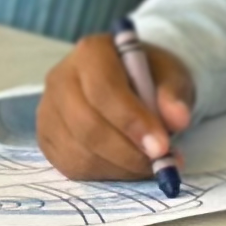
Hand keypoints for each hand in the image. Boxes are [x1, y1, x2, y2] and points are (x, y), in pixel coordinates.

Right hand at [39, 31, 191, 179]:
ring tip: (151, 164)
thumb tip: (178, 120)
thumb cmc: (150, 76)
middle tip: (160, 162)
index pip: (104, 89)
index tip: (161, 146)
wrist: (131, 81)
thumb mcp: (171, 75)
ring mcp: (49, 110)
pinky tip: (128, 167)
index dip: (132, 121)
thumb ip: (173, 94)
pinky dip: (105, 173)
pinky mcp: (47, 138)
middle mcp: (61, 78)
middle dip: (127, 151)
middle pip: (86, 124)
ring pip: (79, 151)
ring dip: (119, 166)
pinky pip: (71, 166)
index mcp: (91, 52)